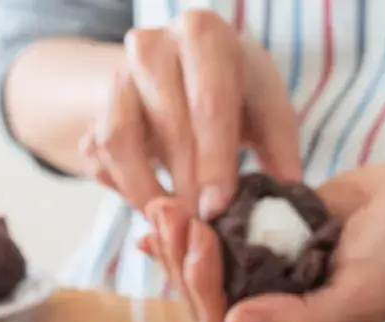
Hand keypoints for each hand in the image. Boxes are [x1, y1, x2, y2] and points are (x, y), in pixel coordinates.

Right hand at [80, 9, 302, 218]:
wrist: (173, 73)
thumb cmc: (227, 90)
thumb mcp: (262, 105)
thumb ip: (280, 144)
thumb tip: (290, 190)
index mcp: (202, 34)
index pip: (209, 101)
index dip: (214, 160)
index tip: (217, 206)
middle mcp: (151, 48)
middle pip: (167, 124)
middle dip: (185, 183)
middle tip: (199, 224)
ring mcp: (115, 78)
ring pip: (119, 140)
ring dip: (144, 190)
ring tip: (171, 221)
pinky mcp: (94, 112)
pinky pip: (98, 157)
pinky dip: (122, 187)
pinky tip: (150, 206)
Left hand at [142, 164, 384, 321]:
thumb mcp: (362, 292)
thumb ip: (303, 320)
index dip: (201, 282)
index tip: (197, 235)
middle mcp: (265, 311)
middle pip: (200, 296)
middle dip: (178, 255)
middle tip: (166, 208)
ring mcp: (256, 279)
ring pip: (199, 270)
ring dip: (175, 240)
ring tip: (161, 203)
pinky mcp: (252, 248)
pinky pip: (210, 244)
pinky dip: (182, 232)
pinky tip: (152, 220)